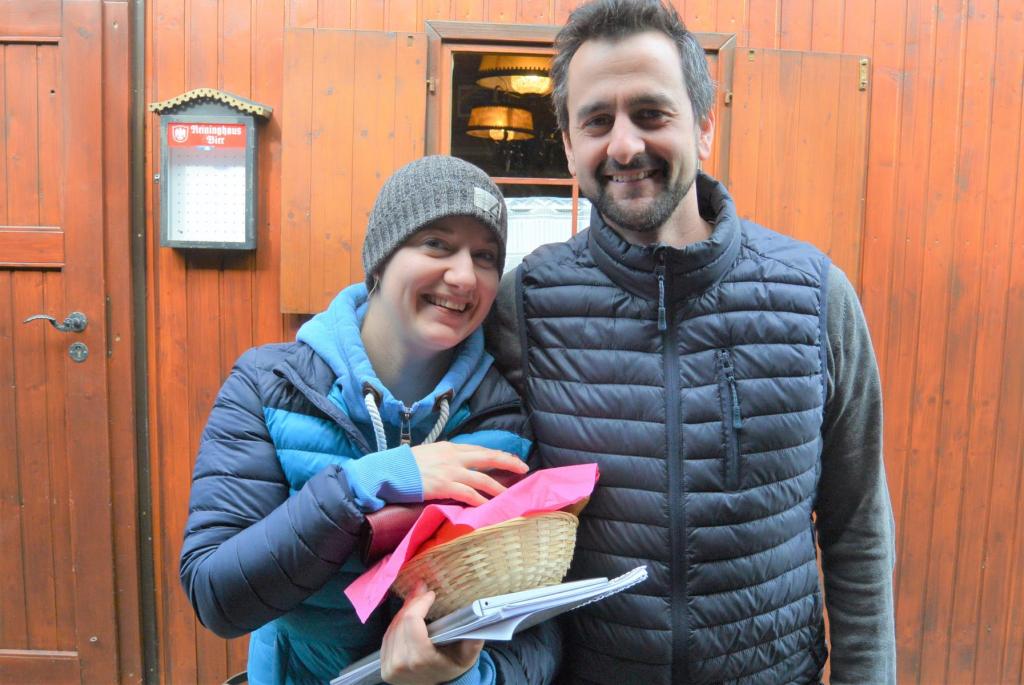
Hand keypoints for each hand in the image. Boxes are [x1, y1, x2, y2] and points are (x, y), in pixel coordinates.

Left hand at [380, 582, 483, 684]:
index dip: (419, 603)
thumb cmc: (452, 668)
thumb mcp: (466, 657)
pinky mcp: (384, 667)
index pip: (412, 622)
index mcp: (421, 659)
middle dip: (412, 603)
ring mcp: (390, 667)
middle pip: (401, 621)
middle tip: (422, 589)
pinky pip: (387, 636)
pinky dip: (397, 623)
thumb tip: (479, 620)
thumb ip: (472, 641)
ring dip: (404, 611)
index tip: (430, 594)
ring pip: (393, 627)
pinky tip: (407, 614)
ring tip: (416, 599)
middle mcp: (401, 664)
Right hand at [410, 441, 527, 505]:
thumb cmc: (404, 464)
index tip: (510, 458)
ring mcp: (450, 472)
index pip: (479, 450)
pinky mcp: (444, 486)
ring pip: (482, 479)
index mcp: (450, 447)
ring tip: (509, 495)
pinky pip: (468, 494)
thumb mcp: (428, 453)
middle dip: (508, 462)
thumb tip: (456, 464)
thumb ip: (444, 457)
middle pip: (488, 458)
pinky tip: (488, 506)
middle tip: (523, 468)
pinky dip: (480, 500)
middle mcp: (454, 457)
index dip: (497, 454)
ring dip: (498, 488)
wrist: (389, 471)